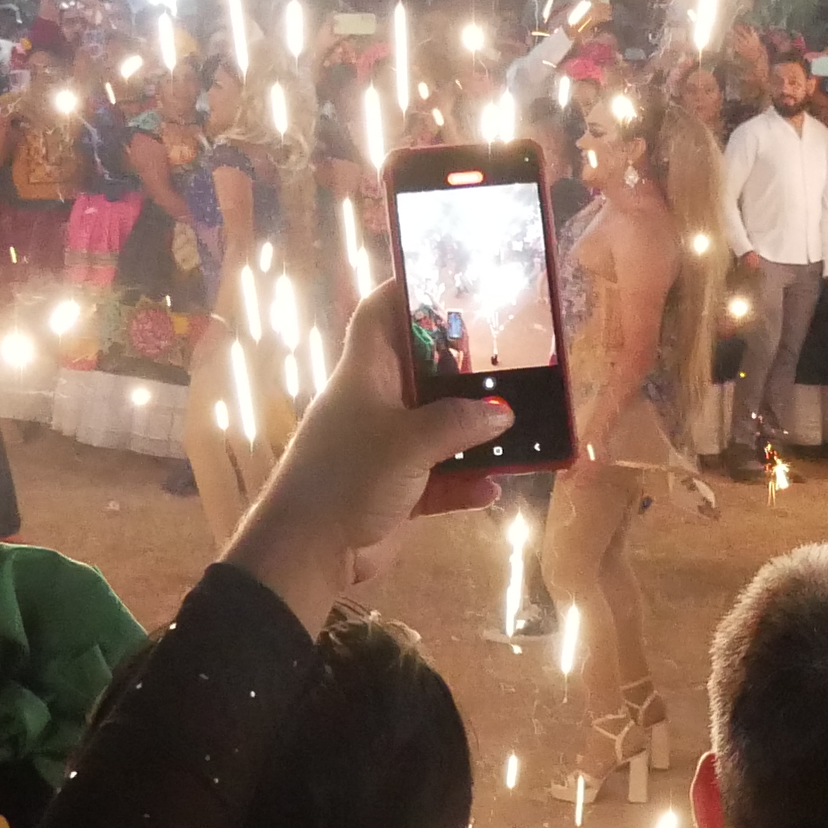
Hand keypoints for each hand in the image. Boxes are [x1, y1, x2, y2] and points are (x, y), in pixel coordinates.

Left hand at [222, 277, 514, 631]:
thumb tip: (502, 413)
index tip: (448, 274)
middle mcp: (376, 404)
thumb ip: (458, 423)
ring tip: (518, 421)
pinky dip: (466, 482)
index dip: (407, 290)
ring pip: (439, 428)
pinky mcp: (397, 491)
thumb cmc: (348, 478)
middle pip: (421, 370)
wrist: (309, 552)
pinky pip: (442, 479)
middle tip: (509, 352)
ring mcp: (387, 449)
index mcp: (365, 375)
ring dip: (474, 431)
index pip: (380, 315)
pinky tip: (495, 486)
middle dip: (462, 364)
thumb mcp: (408, 442)